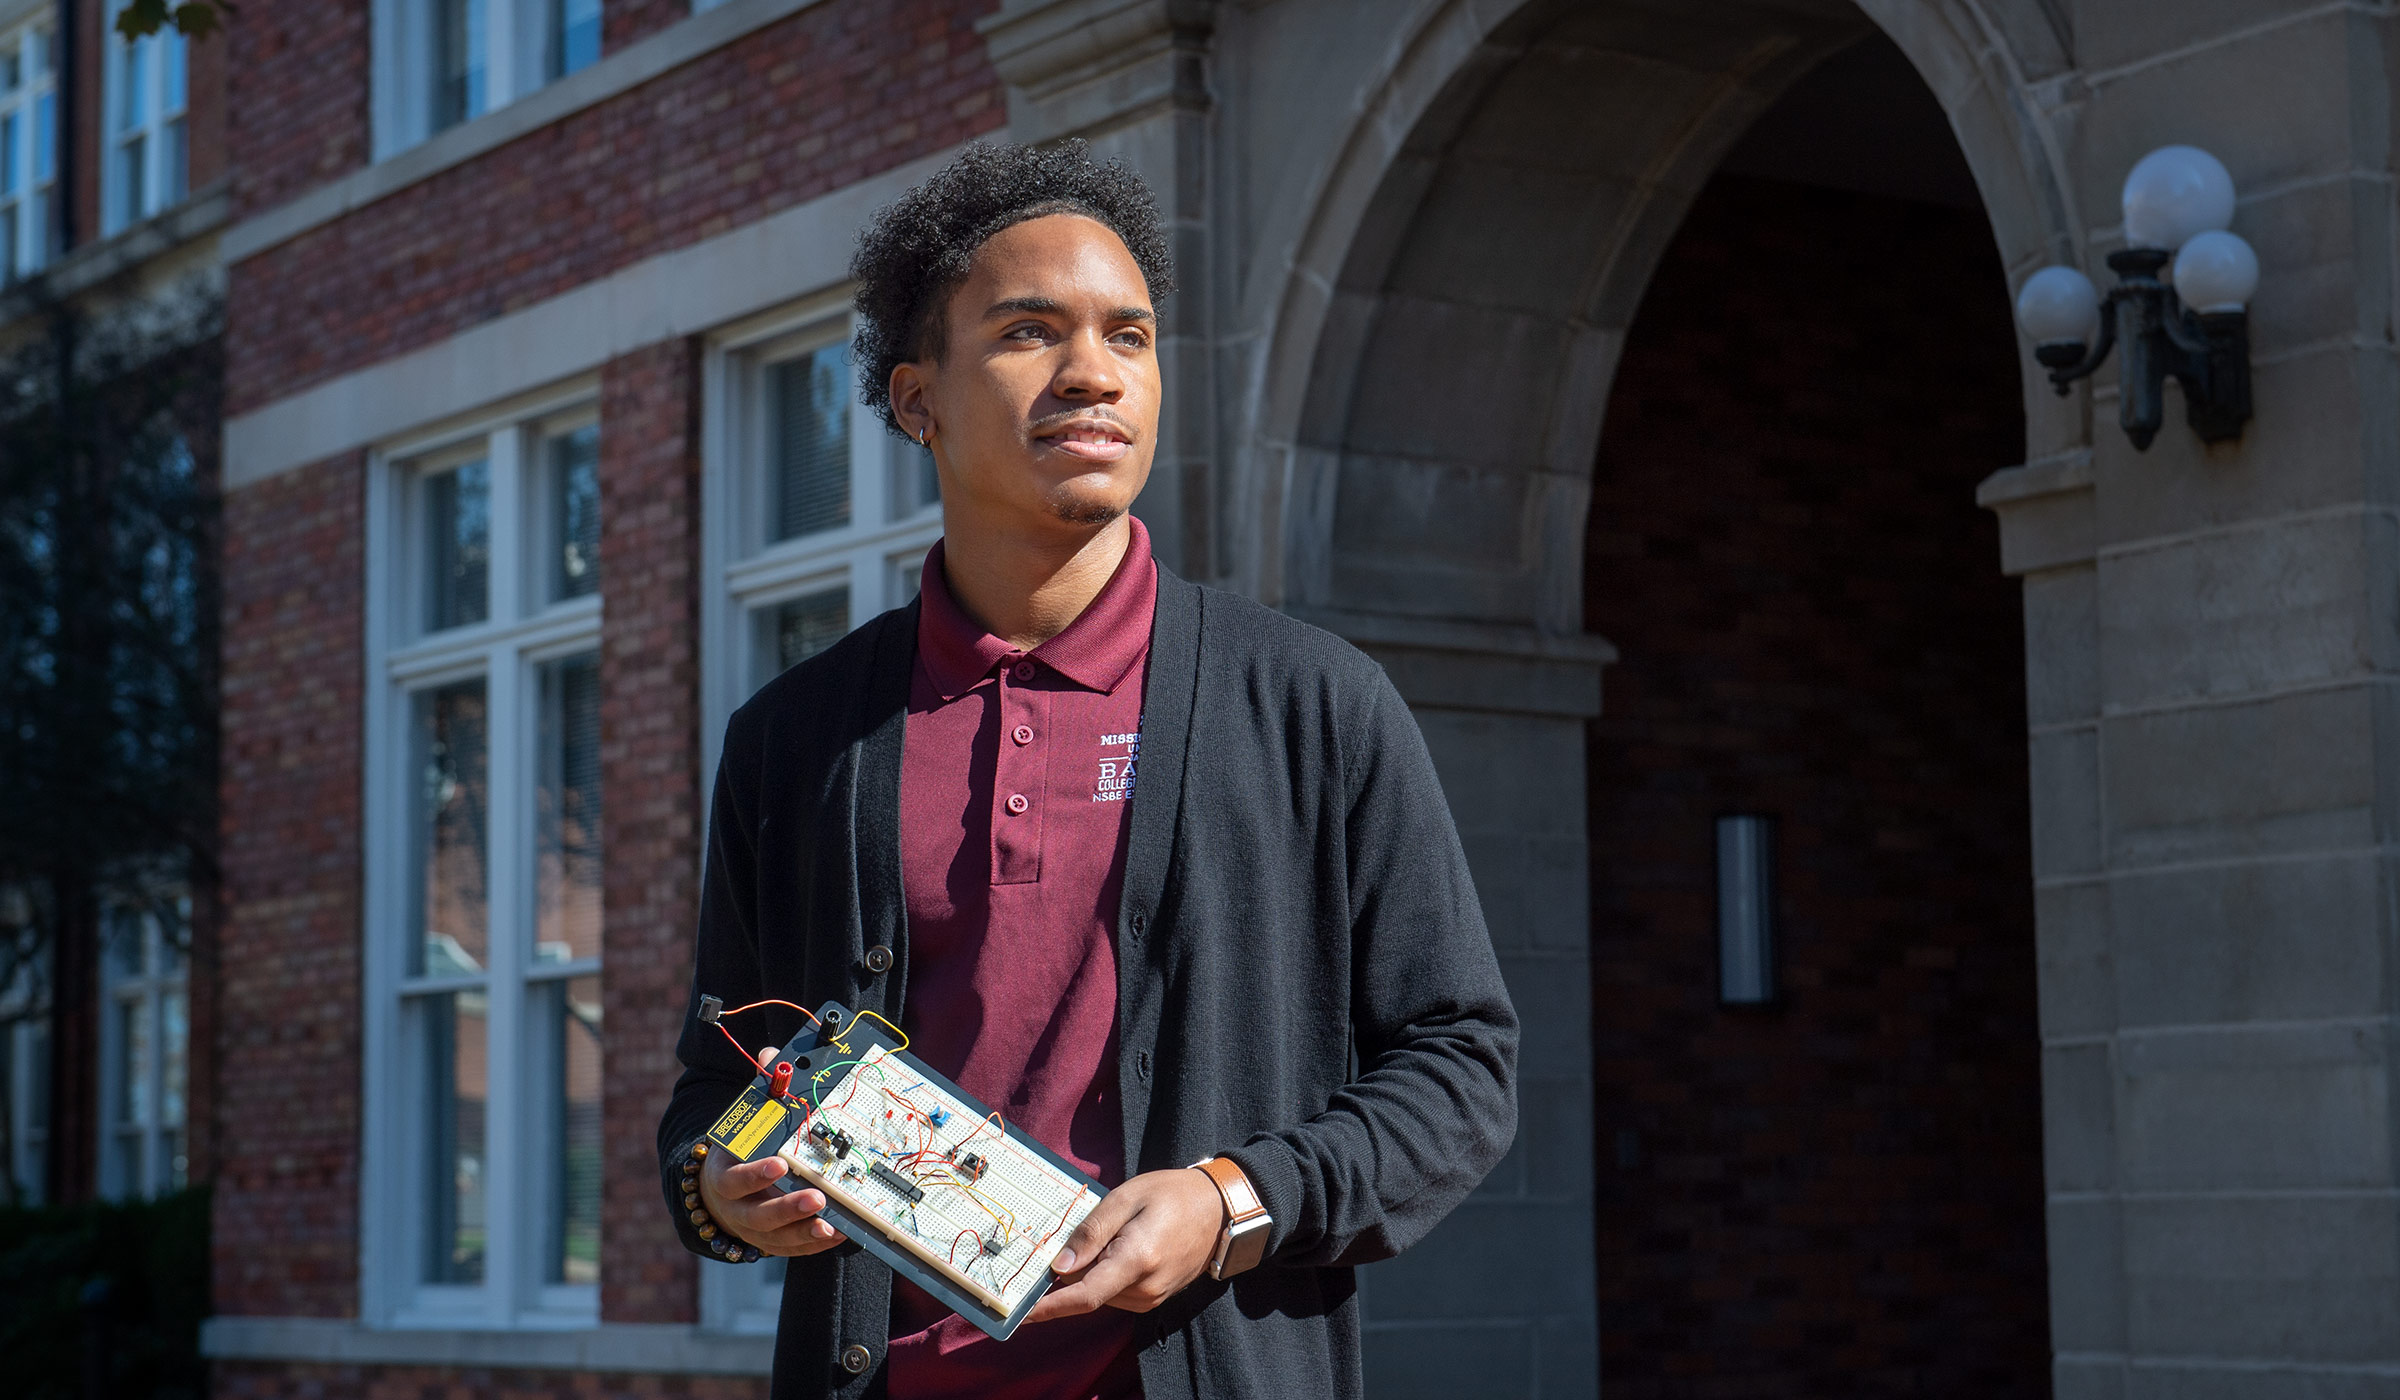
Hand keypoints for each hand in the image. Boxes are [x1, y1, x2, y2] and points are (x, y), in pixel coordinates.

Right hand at [694, 1048, 848, 1257]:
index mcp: (724, 1175)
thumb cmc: (741, 1151)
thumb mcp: (743, 1123)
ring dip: (804, 1231)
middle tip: (817, 1197)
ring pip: (777, 1238)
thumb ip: (760, 1091)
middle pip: (759, 1215)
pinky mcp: (771, 1244)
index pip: (734, 1179)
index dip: (755, 1174)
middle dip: (788, 1208)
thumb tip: (770, 1055)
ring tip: (829, 1222)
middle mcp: (736, 1208)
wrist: (721, 1193)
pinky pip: (792, 1249)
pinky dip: (813, 1244)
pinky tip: (837, 1233)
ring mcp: (752, 1231)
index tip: (779, 1164)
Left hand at [1024, 1166, 1223, 1322]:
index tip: (1022, 1314)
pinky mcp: (1155, 1298)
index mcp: (1136, 1260)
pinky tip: (1119, 1246)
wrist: (1219, 1210)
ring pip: (1101, 1292)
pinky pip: (1116, 1292)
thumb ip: (1091, 1231)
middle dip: (1071, 1271)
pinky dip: (1106, 1274)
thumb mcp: (1127, 1197)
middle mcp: (1145, 1288)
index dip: (1050, 1307)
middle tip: (1075, 1236)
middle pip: (1088, 1290)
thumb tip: (1060, 1265)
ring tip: (1112, 1233)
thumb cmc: (1173, 1195)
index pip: (1084, 1295)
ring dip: (1092, 1271)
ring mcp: (1152, 1297)